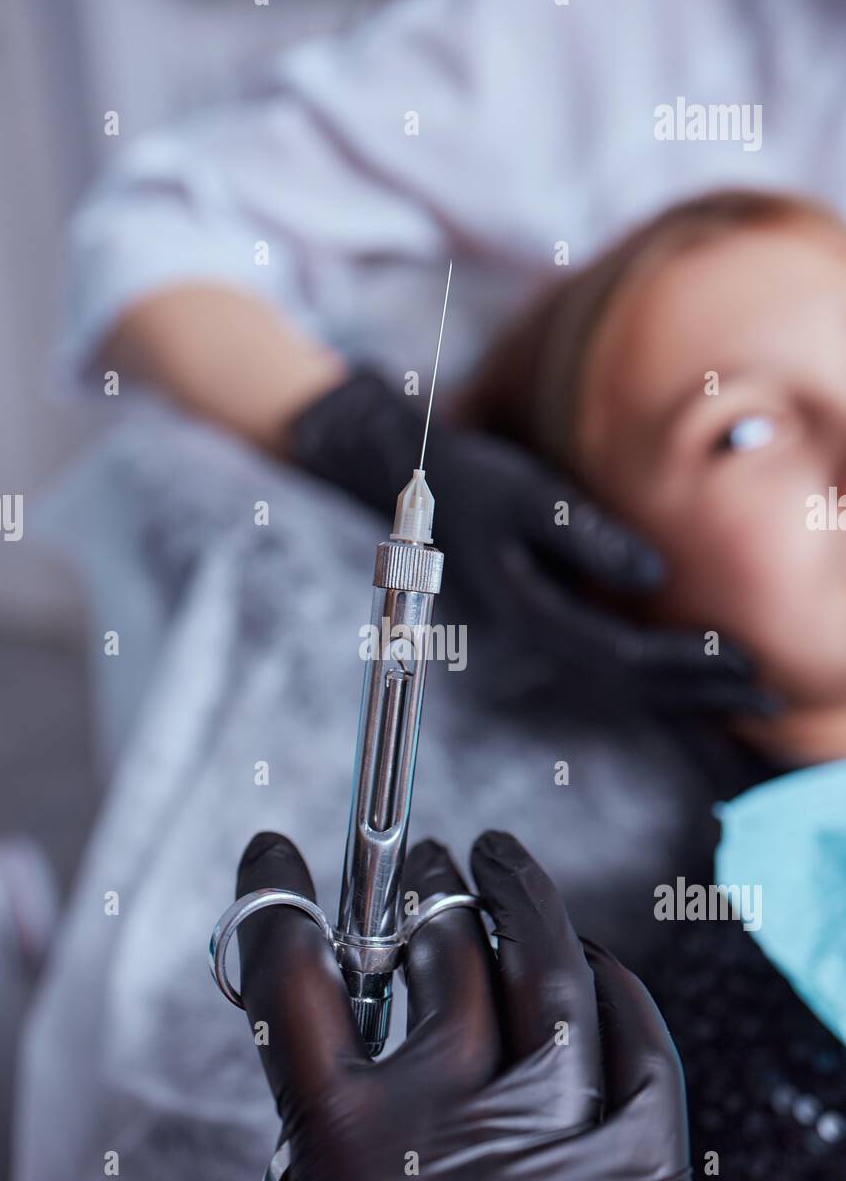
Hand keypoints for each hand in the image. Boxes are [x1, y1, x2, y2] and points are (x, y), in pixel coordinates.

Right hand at [235, 829, 702, 1180]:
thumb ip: (329, 1132)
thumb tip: (356, 1024)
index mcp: (348, 1162)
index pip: (293, 979)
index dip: (277, 899)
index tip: (277, 864)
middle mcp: (455, 1135)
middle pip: (433, 952)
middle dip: (419, 889)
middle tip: (423, 866)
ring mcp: (563, 1144)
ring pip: (547, 966)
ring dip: (518, 897)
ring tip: (500, 864)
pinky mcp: (649, 1170)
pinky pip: (636, 1037)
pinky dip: (611, 986)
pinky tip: (592, 965)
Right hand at [290, 369, 773, 715]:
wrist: (412, 485)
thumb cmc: (470, 480)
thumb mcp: (526, 492)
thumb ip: (587, 535)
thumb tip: (657, 574)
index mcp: (526, 612)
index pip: (619, 652)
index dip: (682, 662)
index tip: (741, 659)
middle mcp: (533, 637)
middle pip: (627, 683)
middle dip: (698, 692)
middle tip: (767, 700)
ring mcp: (538, 636)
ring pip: (620, 682)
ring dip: (683, 693)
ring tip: (746, 698)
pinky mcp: (547, 623)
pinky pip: (609, 664)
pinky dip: (656, 675)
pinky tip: (692, 677)